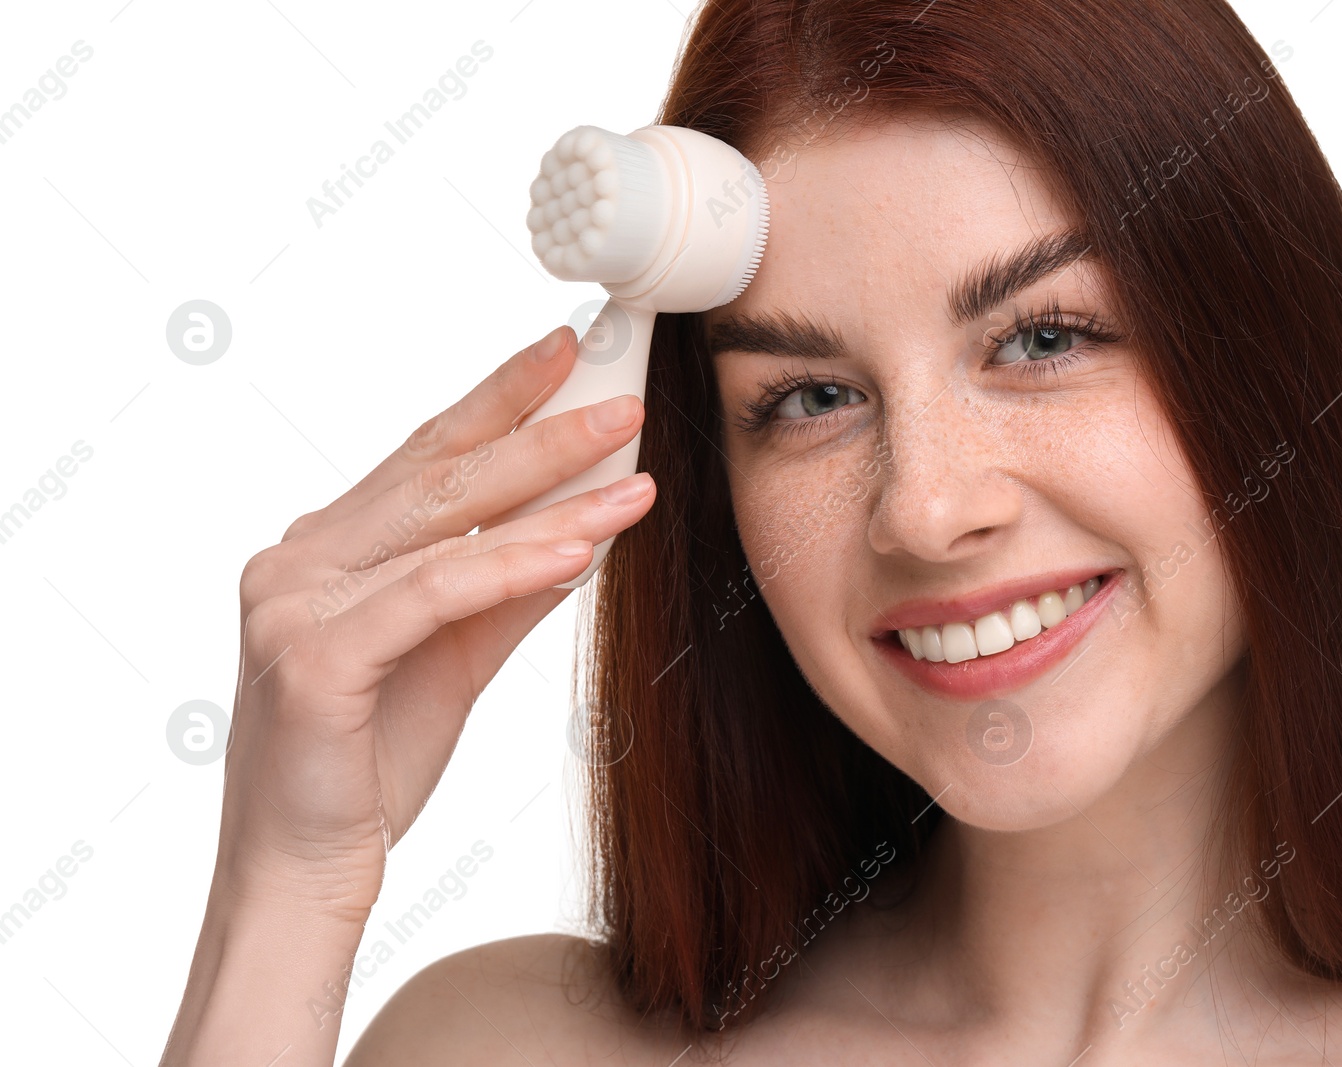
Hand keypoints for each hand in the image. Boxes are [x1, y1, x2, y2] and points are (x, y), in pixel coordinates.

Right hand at [214, 325, 653, 918]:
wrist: (305, 872)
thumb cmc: (369, 764)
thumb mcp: (457, 657)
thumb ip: (507, 589)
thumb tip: (580, 528)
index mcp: (326, 550)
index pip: (425, 456)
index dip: (498, 399)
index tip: (567, 354)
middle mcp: (300, 560)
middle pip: (439, 475)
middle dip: (539, 429)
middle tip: (621, 395)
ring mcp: (294, 605)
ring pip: (443, 528)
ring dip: (550, 495)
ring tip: (633, 470)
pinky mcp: (313, 659)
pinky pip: (433, 596)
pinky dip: (511, 566)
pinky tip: (579, 547)